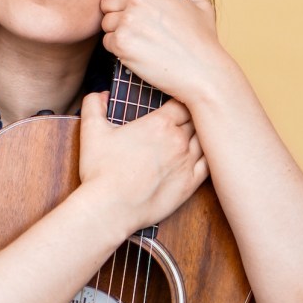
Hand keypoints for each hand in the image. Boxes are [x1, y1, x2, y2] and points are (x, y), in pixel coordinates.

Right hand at [78, 92, 208, 237]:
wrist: (111, 207)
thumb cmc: (101, 170)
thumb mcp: (91, 131)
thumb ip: (93, 105)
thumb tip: (100, 94)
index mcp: (159, 124)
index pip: (182, 102)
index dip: (182, 99)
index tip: (178, 100)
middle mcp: (178, 140)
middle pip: (197, 119)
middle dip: (193, 115)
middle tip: (190, 114)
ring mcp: (187, 163)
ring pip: (206, 141)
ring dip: (203, 135)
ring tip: (201, 133)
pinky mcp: (190, 184)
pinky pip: (210, 165)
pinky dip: (210, 157)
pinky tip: (207, 155)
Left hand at [100, 0, 224, 104]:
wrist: (202, 71)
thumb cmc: (202, 42)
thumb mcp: (201, 6)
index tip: (125, 2)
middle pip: (107, 1)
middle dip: (116, 14)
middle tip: (135, 29)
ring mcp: (128, 19)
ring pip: (106, 22)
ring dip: (117, 33)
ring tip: (141, 43)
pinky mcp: (121, 42)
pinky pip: (107, 41)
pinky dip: (118, 50)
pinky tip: (138, 54)